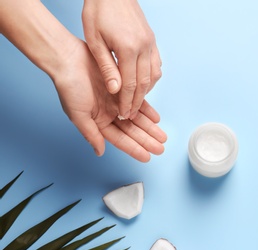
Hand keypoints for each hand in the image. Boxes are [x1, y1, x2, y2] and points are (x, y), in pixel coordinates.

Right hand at [54, 40, 166, 161]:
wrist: (69, 58)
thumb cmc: (70, 86)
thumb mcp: (79, 114)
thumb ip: (91, 134)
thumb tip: (100, 152)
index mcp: (98, 122)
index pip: (120, 139)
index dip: (133, 148)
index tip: (147, 157)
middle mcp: (109, 113)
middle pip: (131, 131)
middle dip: (146, 140)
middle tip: (160, 148)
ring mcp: (116, 101)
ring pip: (137, 118)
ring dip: (149, 127)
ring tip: (162, 137)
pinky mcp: (122, 87)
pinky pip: (138, 100)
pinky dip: (147, 110)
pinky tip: (156, 118)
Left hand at [82, 0, 161, 119]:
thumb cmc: (99, 11)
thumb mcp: (95, 40)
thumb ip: (106, 67)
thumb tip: (115, 90)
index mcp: (129, 49)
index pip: (130, 85)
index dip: (126, 102)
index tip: (123, 115)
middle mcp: (144, 47)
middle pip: (144, 84)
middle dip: (137, 102)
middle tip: (130, 114)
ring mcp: (151, 43)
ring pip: (154, 75)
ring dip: (146, 91)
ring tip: (135, 102)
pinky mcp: (152, 40)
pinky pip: (156, 64)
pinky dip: (151, 78)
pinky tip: (144, 83)